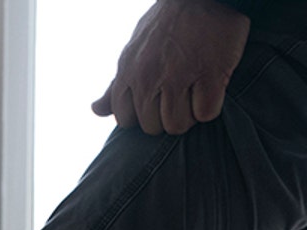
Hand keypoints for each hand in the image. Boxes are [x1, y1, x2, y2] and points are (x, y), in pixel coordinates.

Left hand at [92, 0, 250, 135]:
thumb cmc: (168, 25)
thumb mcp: (133, 51)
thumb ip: (116, 86)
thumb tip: (96, 110)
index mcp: (128, 72)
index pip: (125, 119)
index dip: (143, 116)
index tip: (156, 101)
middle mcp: (148, 78)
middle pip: (153, 127)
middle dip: (167, 117)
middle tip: (180, 95)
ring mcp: (178, 77)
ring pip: (177, 125)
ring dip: (189, 116)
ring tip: (195, 93)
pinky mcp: (209, 75)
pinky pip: (205, 114)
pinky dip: (210, 107)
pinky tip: (211, 89)